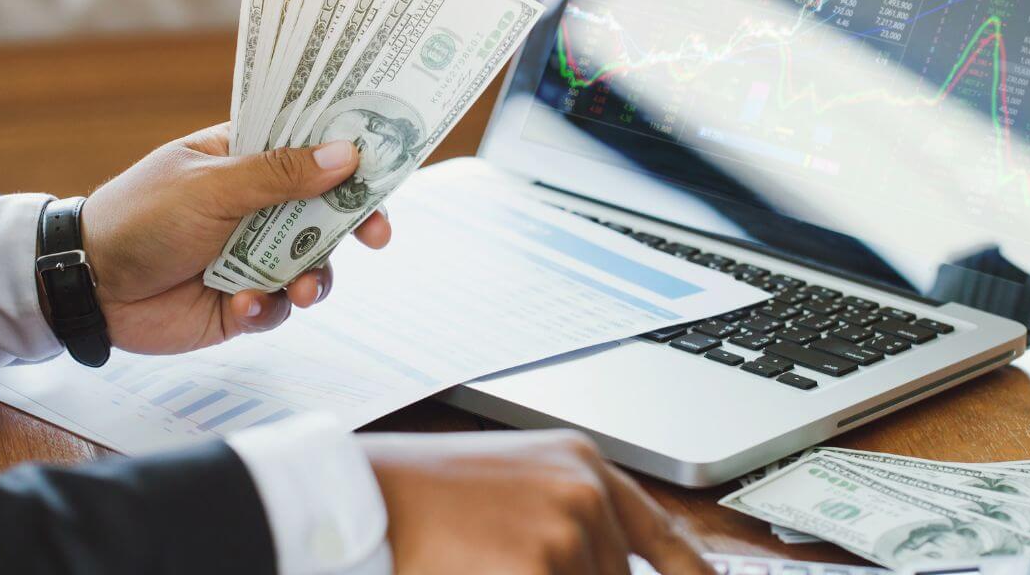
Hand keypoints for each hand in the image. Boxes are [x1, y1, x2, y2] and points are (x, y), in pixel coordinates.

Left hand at [74, 123, 390, 353]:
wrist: (88, 289)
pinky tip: (244, 305)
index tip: (385, 167)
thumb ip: (280, 174)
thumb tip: (346, 154)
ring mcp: (254, 253)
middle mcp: (257, 205)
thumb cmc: (140, 217)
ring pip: (313, 263)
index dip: (351, 156)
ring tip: (299, 290)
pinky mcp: (245, 299)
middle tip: (376, 234)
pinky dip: (270, 308)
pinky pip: (280, 305)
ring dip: (315, 277)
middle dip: (355, 222)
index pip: (311, 149)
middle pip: (327, 208)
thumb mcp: (211, 186)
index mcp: (247, 160)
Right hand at [361, 430, 710, 574]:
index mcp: (581, 464)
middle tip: (512, 560)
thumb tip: (610, 566)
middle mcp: (585, 491)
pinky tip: (479, 569)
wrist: (365, 496)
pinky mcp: (539, 567)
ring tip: (484, 558)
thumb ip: (573, 522)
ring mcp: (566, 530)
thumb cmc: (428, 494)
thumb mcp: (517, 485)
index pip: (665, 535)